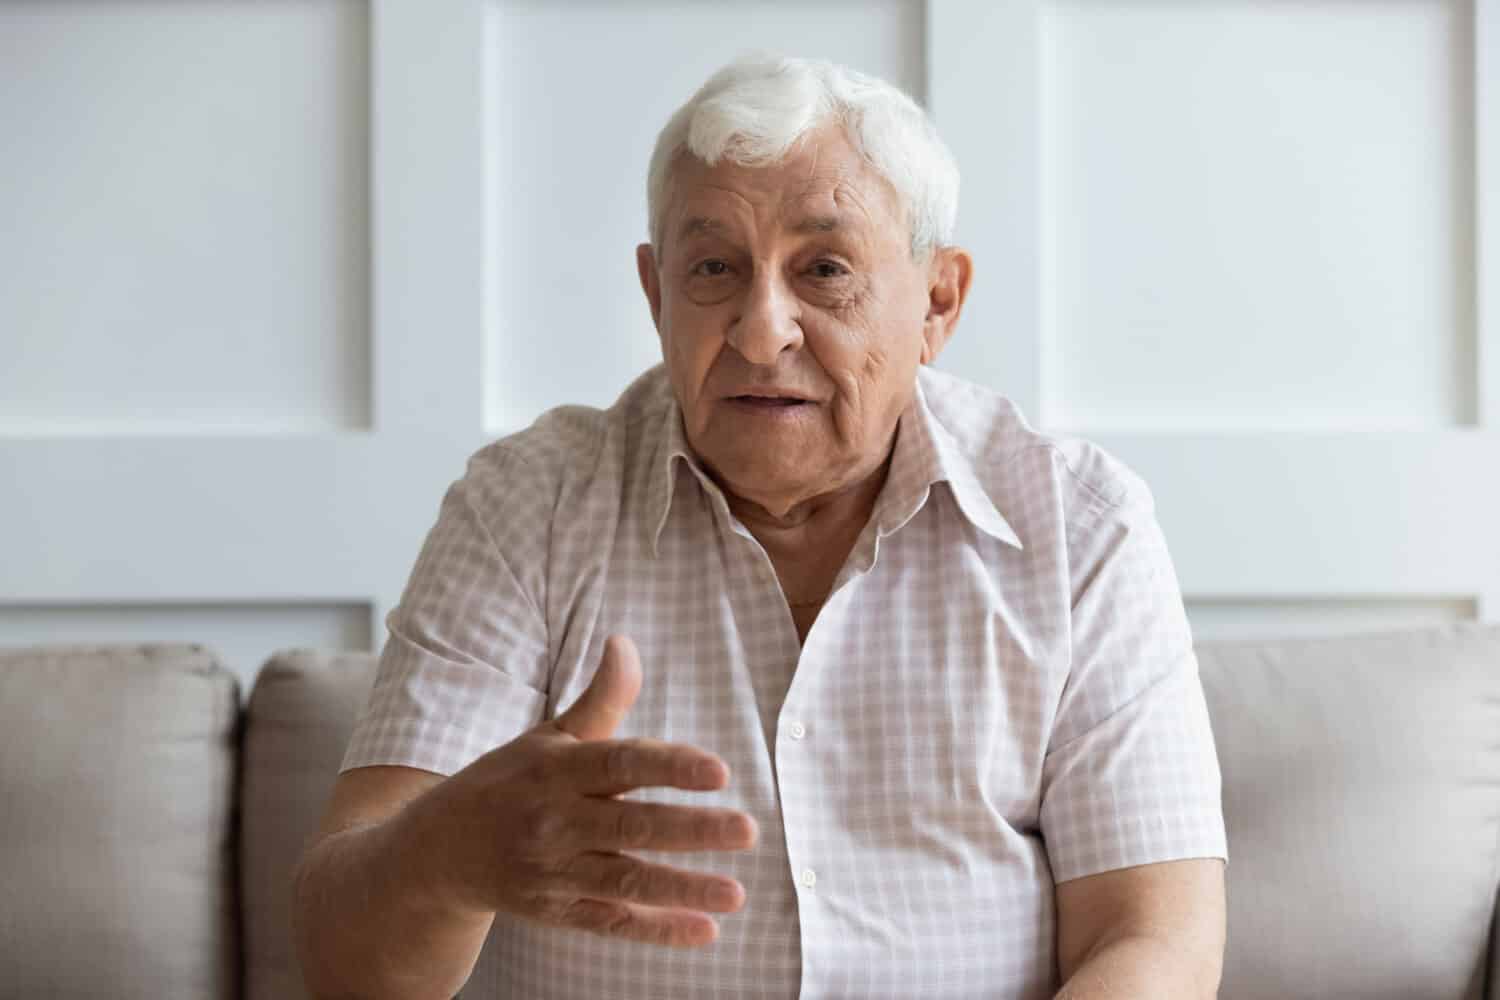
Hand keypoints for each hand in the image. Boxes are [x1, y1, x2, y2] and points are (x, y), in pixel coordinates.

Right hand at [417, 634, 758, 948]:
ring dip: (683, 889)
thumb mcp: (549, 736)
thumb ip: (600, 700)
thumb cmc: (510, 781)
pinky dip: (656, 930)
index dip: (670, 766)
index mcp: (558, 770)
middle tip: (748, 829)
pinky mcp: (556, 912)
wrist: (439, 850)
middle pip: (631, 826)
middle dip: (691, 831)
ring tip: (737, 894)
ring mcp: (554, 871)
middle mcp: (554, 821)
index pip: (620, 764)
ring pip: (624, 882)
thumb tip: (624, 642)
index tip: (720, 771)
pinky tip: (703, 930)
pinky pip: (610, 923)